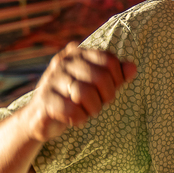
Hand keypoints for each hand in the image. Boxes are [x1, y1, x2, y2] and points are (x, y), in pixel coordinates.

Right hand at [21, 44, 136, 141]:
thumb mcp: (97, 85)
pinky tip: (75, 119)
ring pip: (85, 93)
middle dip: (106, 96)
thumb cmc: (74, 99)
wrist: (41, 119)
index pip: (109, 60)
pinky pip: (71, 109)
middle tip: (100, 104)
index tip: (110, 91)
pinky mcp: (44, 99)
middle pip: (100, 77)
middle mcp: (63, 61)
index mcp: (78, 53)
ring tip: (88, 112)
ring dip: (93, 108)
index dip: (117, 79)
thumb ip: (116, 75)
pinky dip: (79, 118)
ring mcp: (51, 79)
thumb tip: (133, 67)